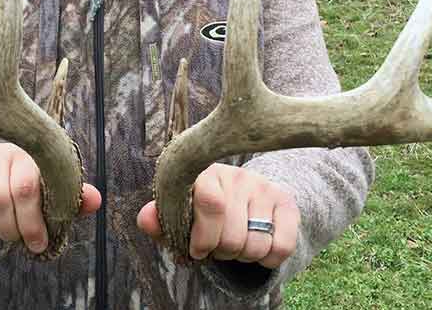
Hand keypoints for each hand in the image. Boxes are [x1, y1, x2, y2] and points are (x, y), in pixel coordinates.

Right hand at [0, 142, 100, 253]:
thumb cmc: (19, 181)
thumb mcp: (46, 185)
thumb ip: (70, 194)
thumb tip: (95, 200)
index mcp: (22, 151)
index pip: (26, 186)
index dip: (34, 221)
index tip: (40, 242)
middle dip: (12, 231)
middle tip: (19, 238)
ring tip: (1, 225)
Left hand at [137, 163, 298, 266]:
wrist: (245, 194)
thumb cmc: (203, 207)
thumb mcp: (180, 212)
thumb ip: (161, 218)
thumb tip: (145, 220)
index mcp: (206, 173)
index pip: (210, 202)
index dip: (203, 237)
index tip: (196, 250)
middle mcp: (238, 174)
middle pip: (232, 235)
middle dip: (221, 252)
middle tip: (218, 246)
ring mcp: (264, 186)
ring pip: (255, 245)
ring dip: (243, 257)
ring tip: (235, 243)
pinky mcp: (286, 202)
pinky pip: (281, 247)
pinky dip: (268, 259)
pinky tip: (258, 245)